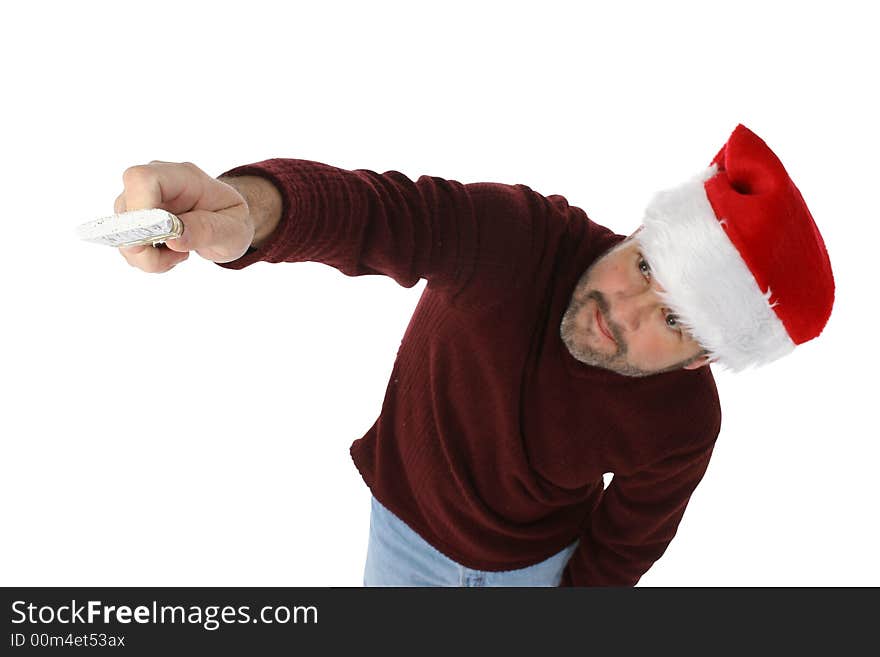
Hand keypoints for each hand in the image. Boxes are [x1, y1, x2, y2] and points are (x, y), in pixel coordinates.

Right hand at [114, 160, 252, 271]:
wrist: (226, 222)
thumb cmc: (230, 219)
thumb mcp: (233, 229)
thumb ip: (207, 230)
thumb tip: (173, 239)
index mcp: (182, 177)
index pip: (142, 179)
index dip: (139, 208)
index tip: (157, 238)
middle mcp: (155, 183)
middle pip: (126, 212)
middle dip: (145, 246)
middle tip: (179, 256)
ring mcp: (140, 200)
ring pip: (122, 234)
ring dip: (149, 257)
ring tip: (181, 255)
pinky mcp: (135, 219)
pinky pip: (127, 245)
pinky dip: (147, 259)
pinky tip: (171, 254)